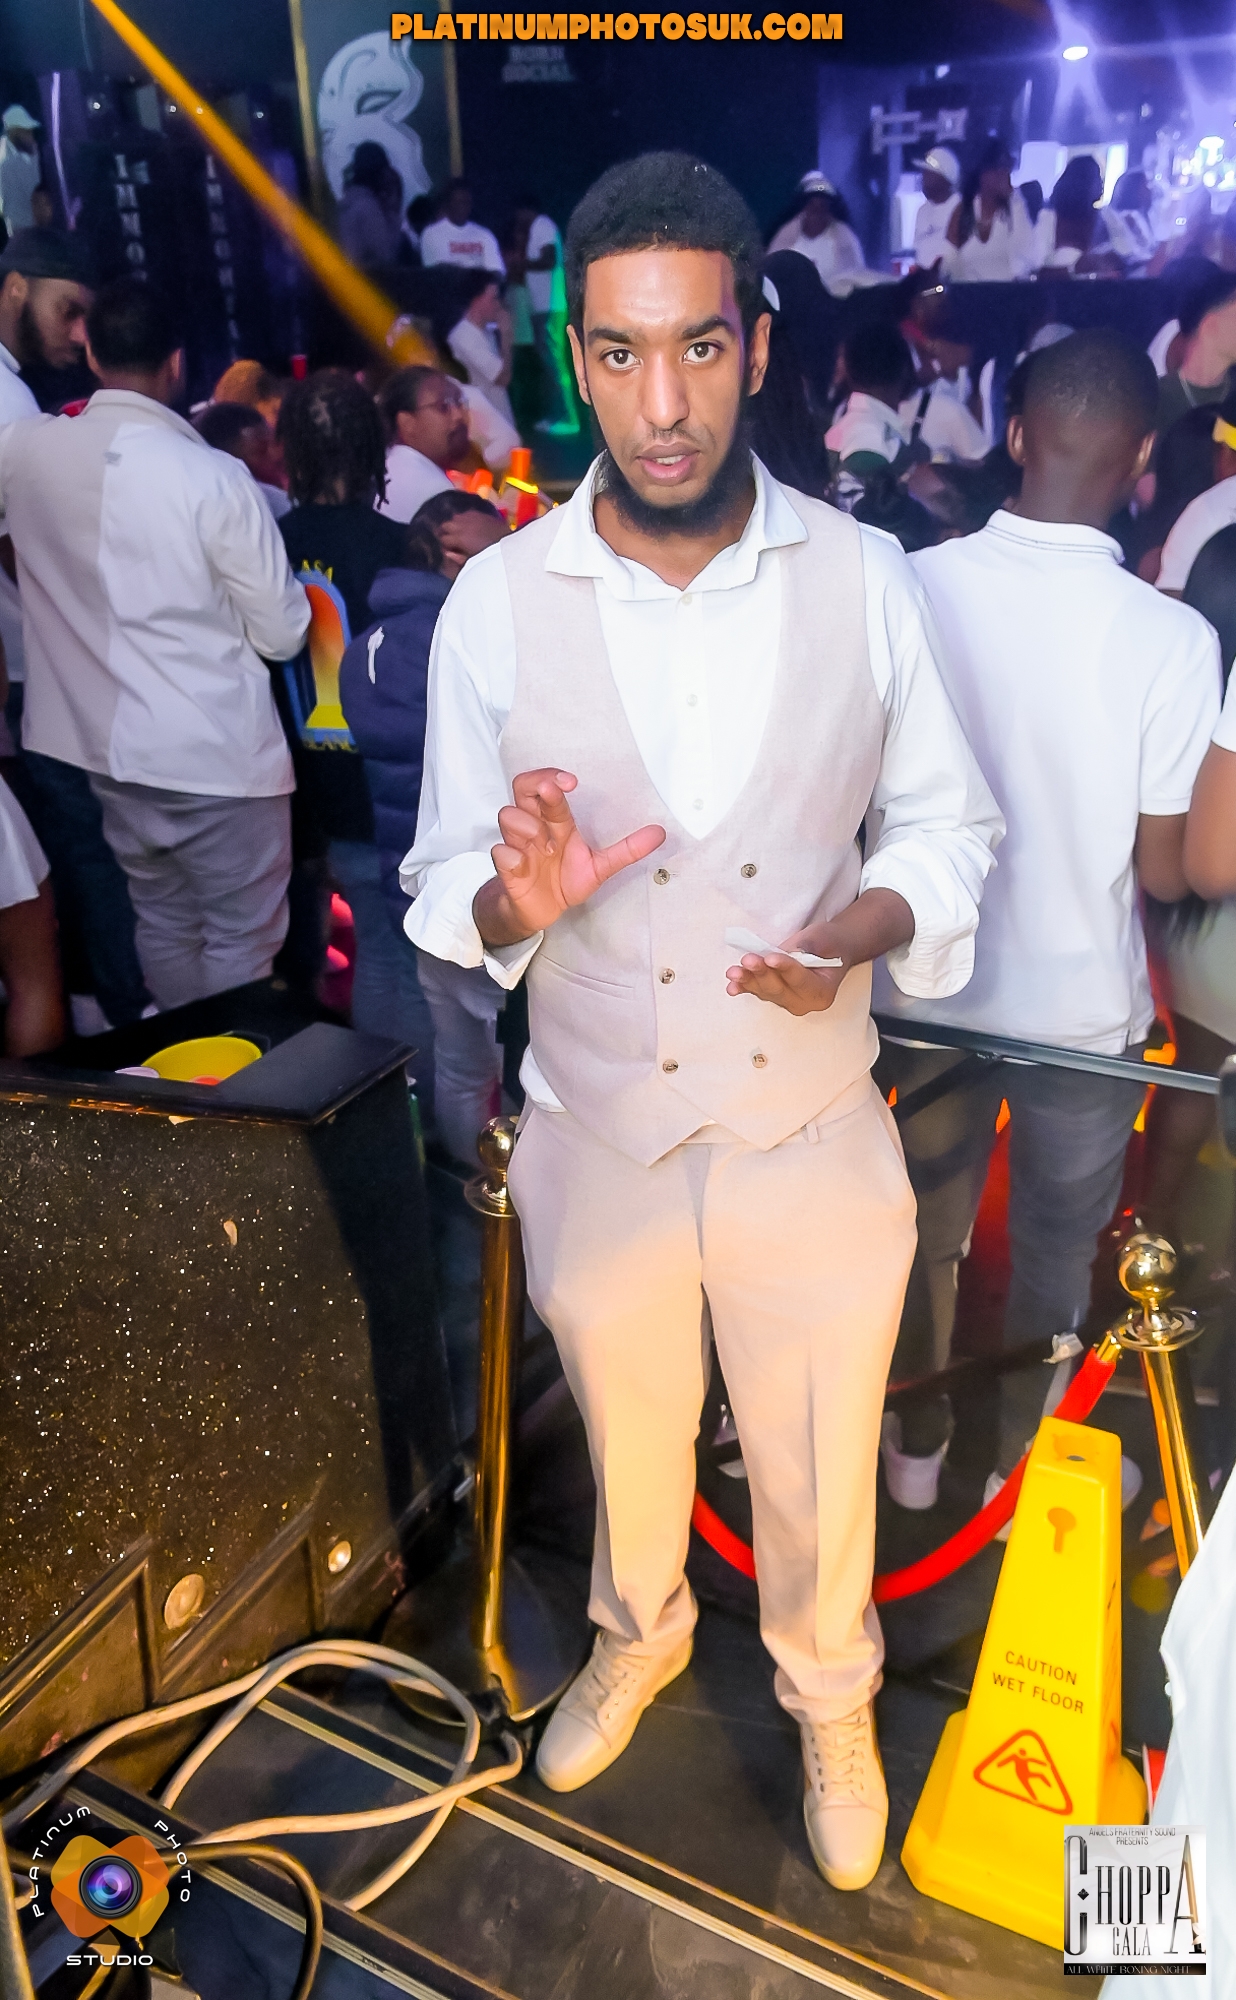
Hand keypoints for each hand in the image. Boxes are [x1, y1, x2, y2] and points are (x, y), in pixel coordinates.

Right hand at [476, 769, 664, 944]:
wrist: (543, 910)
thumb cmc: (565, 880)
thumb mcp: (600, 867)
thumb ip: (627, 850)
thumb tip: (660, 834)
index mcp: (556, 822)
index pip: (549, 787)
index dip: (554, 778)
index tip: (571, 782)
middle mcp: (534, 826)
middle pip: (521, 787)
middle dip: (534, 784)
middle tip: (550, 791)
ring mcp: (518, 845)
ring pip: (508, 815)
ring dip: (528, 825)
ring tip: (547, 845)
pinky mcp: (506, 869)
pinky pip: (499, 853)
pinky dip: (510, 855)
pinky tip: (523, 863)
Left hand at [724, 890, 914, 1016]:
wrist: (829, 949)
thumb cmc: (829, 943)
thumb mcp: (823, 938)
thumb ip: (807, 947)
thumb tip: (786, 952)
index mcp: (823, 992)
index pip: (801, 980)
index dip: (785, 968)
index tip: (771, 958)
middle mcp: (804, 1003)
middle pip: (779, 989)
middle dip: (762, 974)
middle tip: (748, 960)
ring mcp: (787, 1002)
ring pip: (765, 991)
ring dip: (748, 980)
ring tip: (734, 972)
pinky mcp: (774, 995)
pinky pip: (756, 992)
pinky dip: (743, 987)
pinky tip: (732, 986)